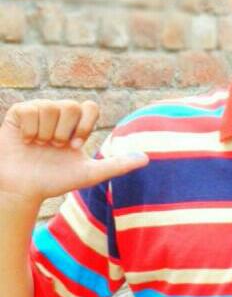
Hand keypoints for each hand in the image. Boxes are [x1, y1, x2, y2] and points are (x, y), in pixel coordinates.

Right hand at [0, 99, 148, 202]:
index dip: (85, 125)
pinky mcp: (19, 112)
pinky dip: (29, 130)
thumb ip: (118, 165)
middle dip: (64, 133)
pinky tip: (25, 141)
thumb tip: (147, 159)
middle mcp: (59, 114)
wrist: (22, 190)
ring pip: (51, 107)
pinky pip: (30, 110)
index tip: (75, 146)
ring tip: (38, 145)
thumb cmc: (54, 181)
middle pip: (71, 107)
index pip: (90, 106)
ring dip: (45, 133)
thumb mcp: (89, 174)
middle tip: (54, 148)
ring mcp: (39, 111)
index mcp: (76, 124)